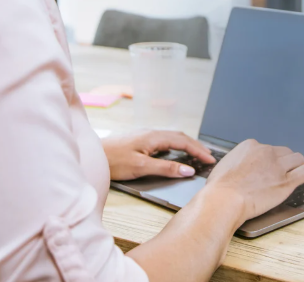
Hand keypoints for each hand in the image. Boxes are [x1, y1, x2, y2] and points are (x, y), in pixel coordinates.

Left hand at [102, 130, 216, 180]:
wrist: (92, 155)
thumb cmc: (114, 161)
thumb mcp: (141, 167)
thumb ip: (166, 168)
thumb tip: (188, 169)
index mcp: (154, 137)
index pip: (183, 141)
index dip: (198, 150)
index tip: (210, 160)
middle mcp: (151, 133)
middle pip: (180, 137)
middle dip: (196, 146)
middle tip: (208, 157)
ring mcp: (145, 135)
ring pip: (172, 138)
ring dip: (186, 145)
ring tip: (197, 155)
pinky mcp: (139, 141)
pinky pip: (164, 141)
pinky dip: (176, 146)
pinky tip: (175, 154)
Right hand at [204, 139, 303, 222]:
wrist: (224, 199)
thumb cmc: (220, 188)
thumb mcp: (225, 166)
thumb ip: (237, 163)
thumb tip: (238, 168)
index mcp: (251, 146)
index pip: (267, 148)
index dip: (270, 159)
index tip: (270, 167)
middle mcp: (266, 152)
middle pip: (284, 152)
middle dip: (285, 161)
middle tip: (285, 171)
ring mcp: (278, 166)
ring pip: (297, 159)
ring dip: (299, 165)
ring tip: (302, 172)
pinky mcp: (286, 181)